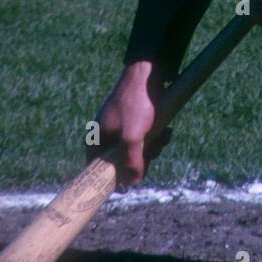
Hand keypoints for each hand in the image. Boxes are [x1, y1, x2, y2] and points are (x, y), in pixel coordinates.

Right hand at [85, 61, 167, 190]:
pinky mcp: (134, 120)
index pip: (96, 168)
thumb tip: (132, 182)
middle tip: (151, 153)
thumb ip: (132, 161)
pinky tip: (165, 130)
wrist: (147, 73)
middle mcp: (105, 133)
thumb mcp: (133, 137)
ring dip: (151, 148)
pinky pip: (143, 137)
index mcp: (96, 137)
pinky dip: (154, 137)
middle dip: (139, 160)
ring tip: (161, 137)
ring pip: (135, 150)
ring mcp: (120, 126)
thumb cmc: (136, 104)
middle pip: (120, 161)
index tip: (124, 188)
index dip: (110, 179)